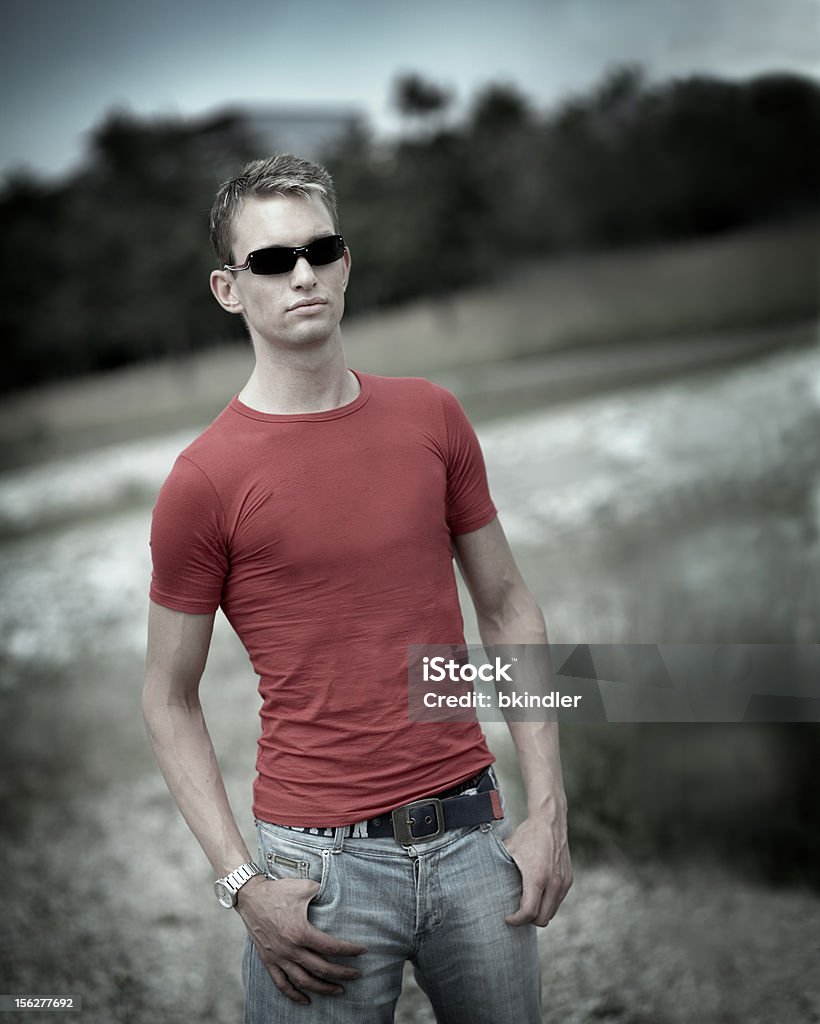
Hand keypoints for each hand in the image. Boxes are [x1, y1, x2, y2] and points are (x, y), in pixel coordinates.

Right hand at [236, 875, 365, 1004]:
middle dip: (342, 974)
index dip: (349, 951)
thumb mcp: (305, 886)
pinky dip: (294, 995)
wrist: (251, 897)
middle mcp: (290, 949)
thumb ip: (323, 892)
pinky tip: (306, 1000)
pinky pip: (281, 984)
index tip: (362, 951)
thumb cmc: (278, 890)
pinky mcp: (268, 961)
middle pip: (321, 969)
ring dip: (323, 988)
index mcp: (301, 932)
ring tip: (338, 990)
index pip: (331, 947)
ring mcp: (278, 957)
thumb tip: (336, 894)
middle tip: (356, 974)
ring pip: (304, 982)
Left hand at [502, 814, 572, 927]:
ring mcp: (563, 882)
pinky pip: (558, 902)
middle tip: (515, 914)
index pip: (529, 912)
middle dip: (527, 921)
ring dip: (539, 913)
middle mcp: (554, 882)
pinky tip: (536, 896)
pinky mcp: (568, 879)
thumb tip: (481, 878)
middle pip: (542, 919)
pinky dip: (547, 904)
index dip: (516, 920)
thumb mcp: (509, 849)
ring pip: (552, 913)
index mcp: (537, 877)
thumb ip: (499, 866)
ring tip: (525, 906)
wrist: (550, 821)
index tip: (507, 918)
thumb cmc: (527, 835)